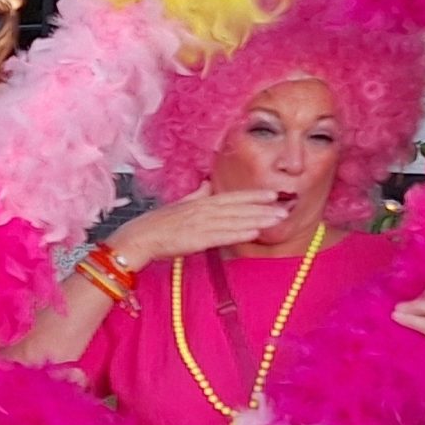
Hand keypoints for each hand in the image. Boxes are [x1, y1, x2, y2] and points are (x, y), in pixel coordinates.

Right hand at [105, 186, 290, 266]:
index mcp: (200, 202)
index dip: (254, 195)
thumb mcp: (178, 204)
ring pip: (235, 220)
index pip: (232, 197)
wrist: (139, 238)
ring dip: (258, 219)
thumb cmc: (156, 225)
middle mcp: (203, 210)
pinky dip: (238, 233)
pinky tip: (254, 232)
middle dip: (263, 208)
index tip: (274, 194)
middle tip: (286, 208)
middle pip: (239, 208)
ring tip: (277, 220)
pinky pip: (222, 235)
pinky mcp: (196, 239)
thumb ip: (196, 195)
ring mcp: (200, 224)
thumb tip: (207, 185)